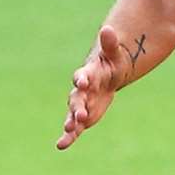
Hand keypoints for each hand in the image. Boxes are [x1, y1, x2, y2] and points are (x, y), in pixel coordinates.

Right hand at [56, 26, 130, 149]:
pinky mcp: (83, 116)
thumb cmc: (111, 63)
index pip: (84, 75)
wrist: (107, 75)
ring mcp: (81, 103)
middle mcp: (81, 90)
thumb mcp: (114, 54)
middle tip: (79, 116)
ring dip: (72, 123)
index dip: (82, 78)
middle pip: (77, 99)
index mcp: (88, 74)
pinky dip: (69, 136)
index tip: (81, 81)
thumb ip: (110, 44)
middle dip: (78, 107)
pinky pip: (75, 127)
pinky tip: (61, 145)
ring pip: (74, 114)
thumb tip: (108, 29)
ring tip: (69, 131)